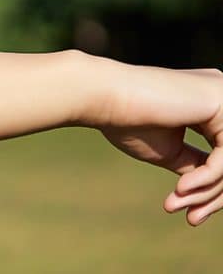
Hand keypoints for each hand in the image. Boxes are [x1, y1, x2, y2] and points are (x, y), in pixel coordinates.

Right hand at [95, 63, 222, 224]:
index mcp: (208, 103)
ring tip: (178, 204)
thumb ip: (196, 165)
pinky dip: (208, 177)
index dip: (210, 187)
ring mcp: (222, 96)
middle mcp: (220, 94)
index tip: (191, 214)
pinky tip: (182, 188)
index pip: (222, 152)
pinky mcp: (221, 102)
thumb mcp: (170, 150)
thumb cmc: (126, 120)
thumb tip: (215, 189)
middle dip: (213, 194)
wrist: (101, 96)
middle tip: (192, 218)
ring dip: (208, 190)